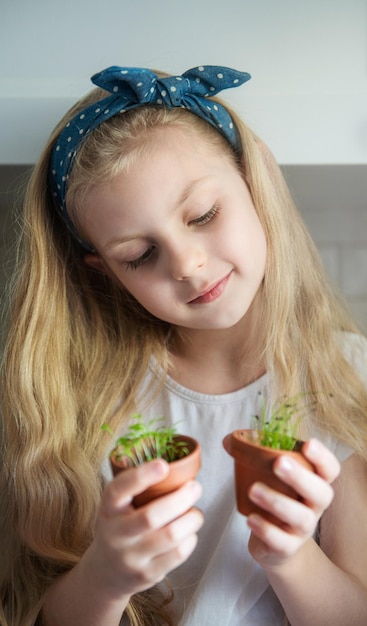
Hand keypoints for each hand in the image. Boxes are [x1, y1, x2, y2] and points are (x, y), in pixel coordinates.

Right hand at [84, 460, 202, 599]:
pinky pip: (178, 554)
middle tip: (196, 487)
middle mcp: (116, 534)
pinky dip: (191, 538)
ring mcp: (131, 557)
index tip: (163, 464)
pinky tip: (189, 532)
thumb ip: (136, 488)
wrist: (106, 573)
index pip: (118, 491)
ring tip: (196, 512)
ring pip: (170, 536)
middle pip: (151, 516)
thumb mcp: (116, 506)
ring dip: (191, 519)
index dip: (141, 476)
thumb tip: (177, 467)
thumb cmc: (119, 527)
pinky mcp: (147, 574)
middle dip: (181, 498)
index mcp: (108, 510)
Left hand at [247, 439, 339, 569]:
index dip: (323, 457)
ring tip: (253, 490)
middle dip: (300, 477)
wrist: (276, 546)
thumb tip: (230, 441)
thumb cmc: (276, 500)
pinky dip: (266, 530)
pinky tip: (250, 518)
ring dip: (277, 502)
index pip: (330, 470)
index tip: (308, 444)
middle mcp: (314, 506)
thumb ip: (255, 457)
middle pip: (321, 493)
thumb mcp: (271, 479)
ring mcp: (303, 530)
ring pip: (301, 518)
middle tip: (278, 463)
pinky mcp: (287, 548)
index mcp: (314, 483)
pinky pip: (282, 542)